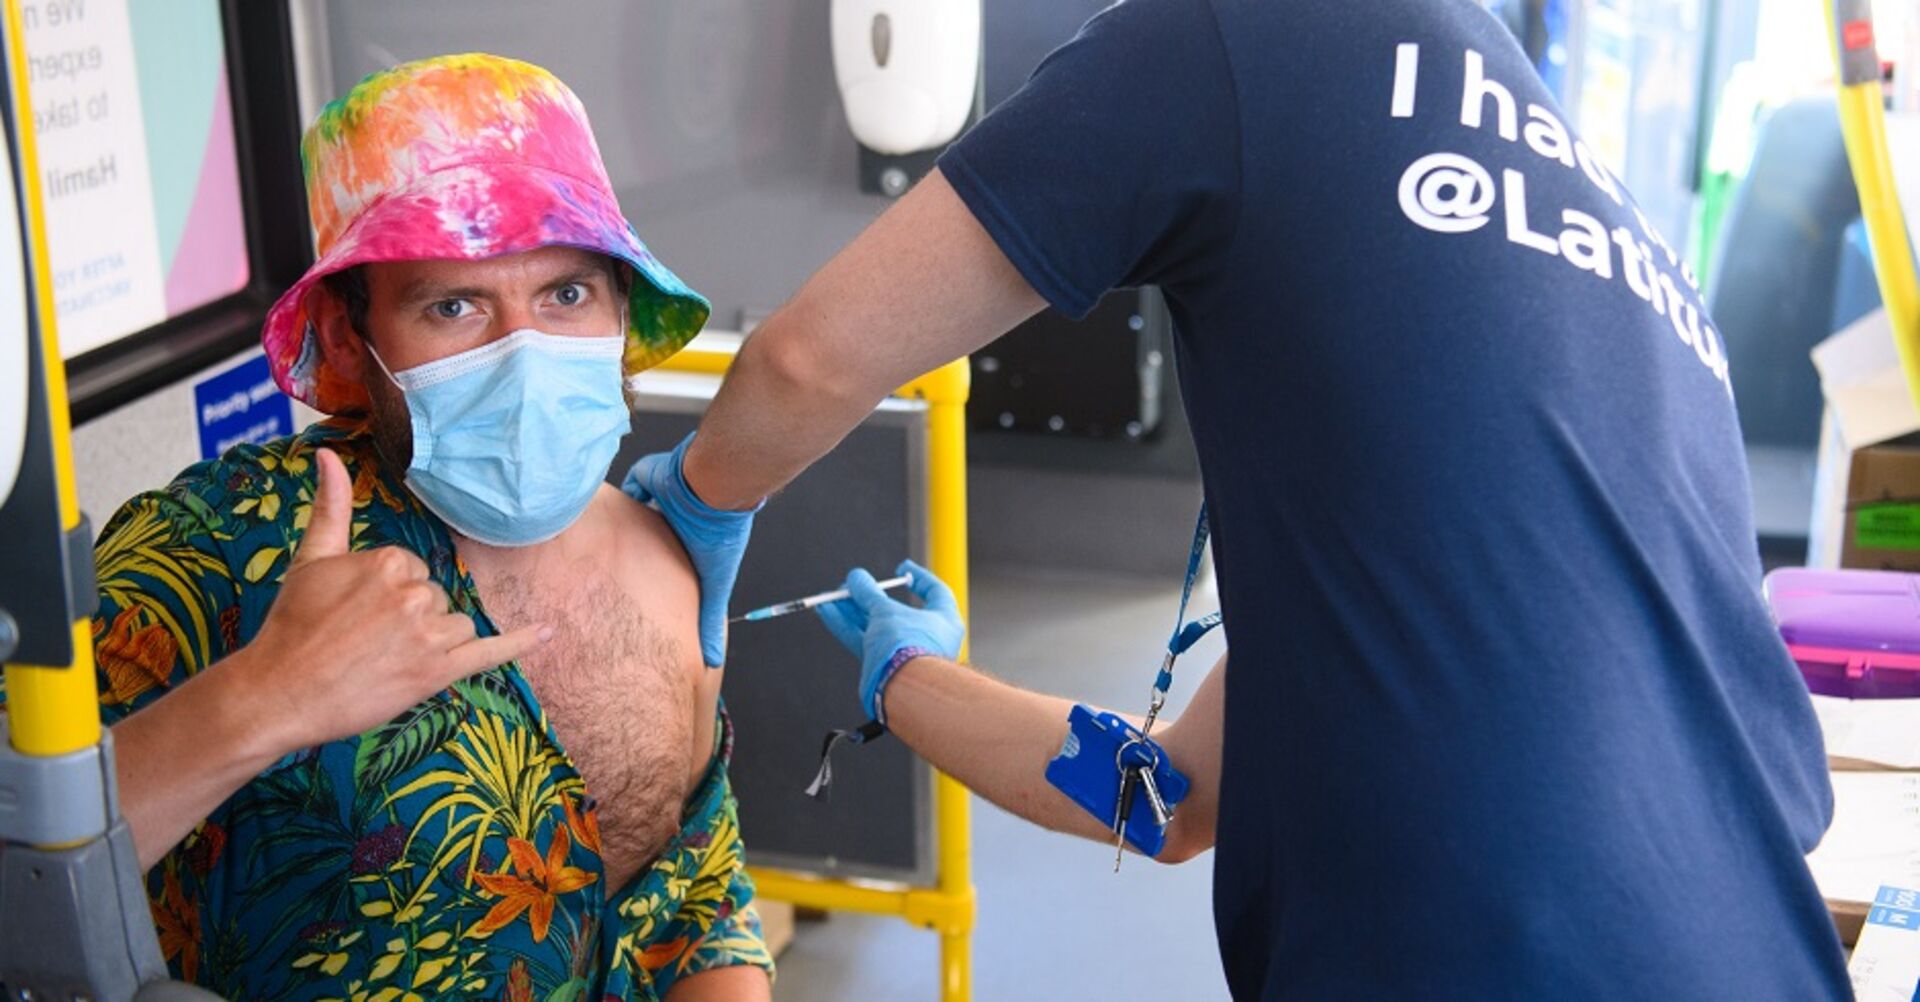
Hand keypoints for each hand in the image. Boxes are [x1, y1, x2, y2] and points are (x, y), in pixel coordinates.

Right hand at [234, 449, 549, 753]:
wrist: (279, 692)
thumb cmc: (292, 626)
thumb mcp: (311, 559)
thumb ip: (331, 507)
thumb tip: (327, 456)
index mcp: (390, 561)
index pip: (412, 570)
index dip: (386, 595)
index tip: (356, 614)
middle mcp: (416, 594)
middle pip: (436, 599)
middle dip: (409, 619)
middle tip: (365, 642)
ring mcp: (431, 635)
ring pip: (456, 626)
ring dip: (432, 643)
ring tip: (384, 660)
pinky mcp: (440, 672)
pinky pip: (492, 652)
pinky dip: (521, 642)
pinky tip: (548, 632)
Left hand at [623, 431, 759, 666]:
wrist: (711, 490)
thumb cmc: (717, 538)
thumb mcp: (714, 587)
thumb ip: (709, 619)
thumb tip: (711, 662)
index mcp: (689, 543)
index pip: (667, 563)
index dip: (652, 573)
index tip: (636, 589)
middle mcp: (675, 520)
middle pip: (648, 537)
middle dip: (633, 548)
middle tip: (613, 564)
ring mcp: (662, 499)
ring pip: (635, 511)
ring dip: (624, 519)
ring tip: (602, 536)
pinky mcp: (648, 479)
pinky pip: (629, 486)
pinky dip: (621, 494)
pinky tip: (607, 506)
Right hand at [813, 560, 964, 721]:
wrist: (904, 689)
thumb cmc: (909, 646)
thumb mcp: (887, 611)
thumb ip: (869, 593)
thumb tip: (856, 578)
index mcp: (943, 620)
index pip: (934, 591)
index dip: (918, 577)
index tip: (901, 568)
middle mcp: (926, 637)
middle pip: (894, 610)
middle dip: (868, 596)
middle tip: (849, 585)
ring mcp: (904, 653)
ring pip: (874, 626)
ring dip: (850, 610)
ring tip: (828, 598)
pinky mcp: (883, 666)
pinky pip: (863, 640)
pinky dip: (845, 626)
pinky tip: (827, 612)